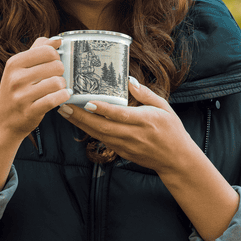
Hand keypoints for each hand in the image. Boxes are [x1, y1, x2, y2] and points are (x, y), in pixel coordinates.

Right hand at [0, 37, 70, 139]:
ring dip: (62, 86)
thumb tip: (57, 39)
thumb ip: (38, 50)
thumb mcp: (20, 68)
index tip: (53, 63)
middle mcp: (16, 78)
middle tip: (55, 77)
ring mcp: (22, 96)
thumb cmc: (15, 91)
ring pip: (57, 82)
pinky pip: (55, 99)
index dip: (56, 56)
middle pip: (56, 65)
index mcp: (14, 63)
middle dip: (61, 72)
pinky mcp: (30, 111)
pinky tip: (62, 96)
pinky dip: (63, 96)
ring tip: (58, 88)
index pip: (47, 50)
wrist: (3, 121)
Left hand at [57, 78, 190, 172]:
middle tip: (64, 105)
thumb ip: (146, 93)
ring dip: (80, 124)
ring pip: (99, 135)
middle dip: (81, 117)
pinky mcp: (122, 152)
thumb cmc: (172, 130)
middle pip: (102, 126)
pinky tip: (78, 122)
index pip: (120, 115)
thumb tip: (128, 80)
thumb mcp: (164, 107)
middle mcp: (133, 134)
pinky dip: (89, 131)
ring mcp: (126, 146)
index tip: (86, 102)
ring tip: (65, 112)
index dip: (102, 109)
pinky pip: (102, 140)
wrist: (176, 160)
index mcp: (145, 120)